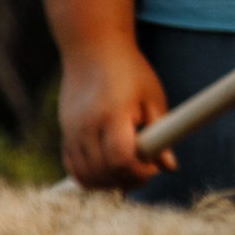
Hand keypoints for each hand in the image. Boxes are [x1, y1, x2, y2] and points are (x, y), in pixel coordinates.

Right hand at [60, 37, 179, 187]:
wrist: (92, 51)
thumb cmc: (129, 71)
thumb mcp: (152, 96)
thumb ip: (161, 132)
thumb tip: (169, 167)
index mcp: (112, 114)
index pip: (120, 159)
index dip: (138, 171)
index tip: (152, 168)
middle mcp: (86, 127)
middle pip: (102, 172)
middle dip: (125, 180)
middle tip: (143, 173)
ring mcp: (71, 133)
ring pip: (85, 176)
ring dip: (107, 183)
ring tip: (126, 174)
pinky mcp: (65, 136)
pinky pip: (74, 168)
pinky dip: (90, 177)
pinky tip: (107, 172)